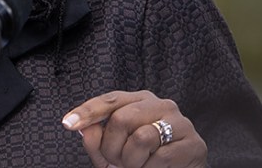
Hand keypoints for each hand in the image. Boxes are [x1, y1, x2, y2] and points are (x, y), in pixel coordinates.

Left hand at [61, 90, 206, 167]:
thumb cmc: (142, 163)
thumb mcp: (112, 153)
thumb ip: (96, 140)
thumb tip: (84, 128)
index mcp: (141, 101)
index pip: (110, 100)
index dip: (87, 111)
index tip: (67, 124)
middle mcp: (162, 105)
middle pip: (122, 119)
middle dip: (112, 147)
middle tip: (117, 162)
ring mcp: (181, 123)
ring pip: (141, 138)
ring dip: (131, 161)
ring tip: (136, 167)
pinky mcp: (195, 144)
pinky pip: (160, 158)